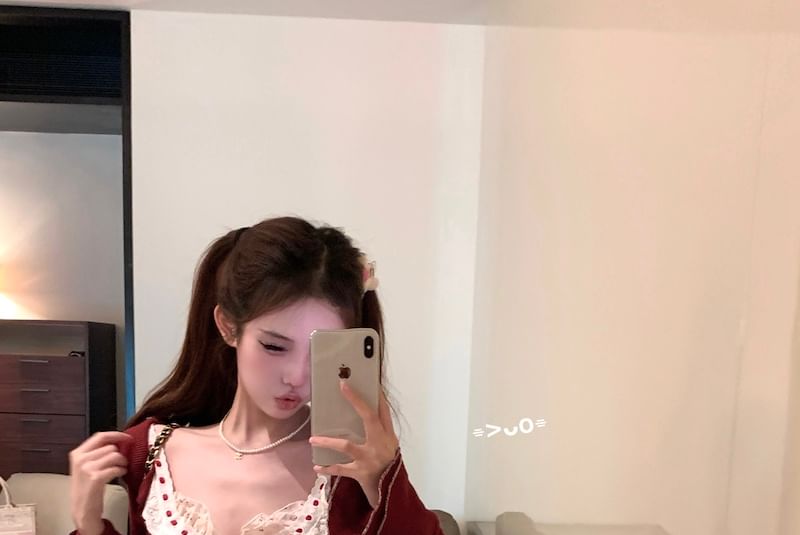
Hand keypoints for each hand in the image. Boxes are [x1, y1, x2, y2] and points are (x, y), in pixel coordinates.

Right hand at [69, 431, 131, 534]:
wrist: (82, 511)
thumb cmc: (87, 488)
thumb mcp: (87, 466)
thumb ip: (98, 452)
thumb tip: (118, 441)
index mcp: (78, 453)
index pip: (100, 436)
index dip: (117, 435)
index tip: (128, 437)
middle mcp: (81, 459)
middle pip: (110, 447)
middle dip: (120, 454)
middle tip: (120, 463)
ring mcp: (87, 468)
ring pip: (115, 455)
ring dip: (122, 462)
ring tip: (120, 469)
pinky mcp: (95, 478)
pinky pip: (116, 467)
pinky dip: (121, 470)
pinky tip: (119, 474)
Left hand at [309, 381, 399, 507]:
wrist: (392, 493)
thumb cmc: (387, 466)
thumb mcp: (389, 447)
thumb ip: (378, 431)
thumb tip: (362, 410)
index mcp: (388, 436)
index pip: (383, 411)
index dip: (376, 395)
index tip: (369, 379)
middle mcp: (380, 444)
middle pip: (369, 418)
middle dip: (356, 401)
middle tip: (343, 386)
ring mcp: (370, 459)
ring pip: (347, 445)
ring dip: (328, 441)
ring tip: (313, 439)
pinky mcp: (361, 473)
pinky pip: (340, 469)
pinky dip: (327, 468)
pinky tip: (316, 466)